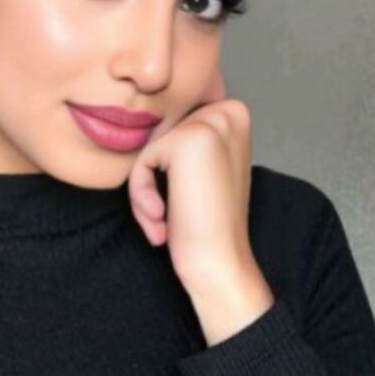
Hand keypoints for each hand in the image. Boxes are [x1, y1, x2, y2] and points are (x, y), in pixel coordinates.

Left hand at [127, 71, 274, 344]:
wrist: (220, 264)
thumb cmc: (207, 226)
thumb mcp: (202, 168)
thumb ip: (183, 138)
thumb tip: (142, 116)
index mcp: (234, 113)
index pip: (172, 127)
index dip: (166, 170)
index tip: (181, 203)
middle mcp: (228, 111)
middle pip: (159, 135)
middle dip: (152, 179)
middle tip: (166, 217)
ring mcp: (211, 123)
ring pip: (147, 148)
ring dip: (144, 190)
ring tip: (163, 221)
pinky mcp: (189, 140)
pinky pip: (141, 160)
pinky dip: (140, 194)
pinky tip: (163, 220)